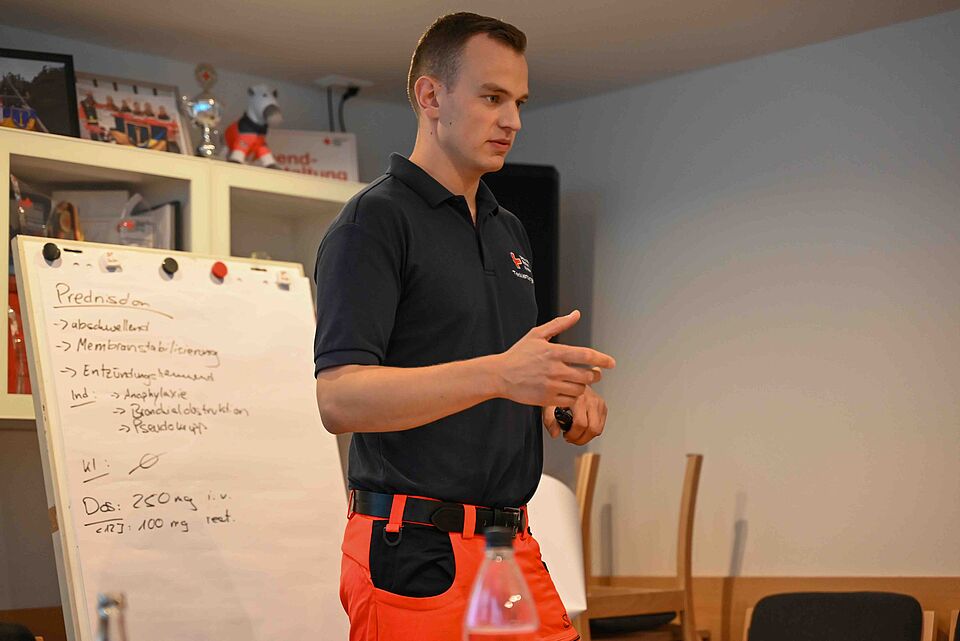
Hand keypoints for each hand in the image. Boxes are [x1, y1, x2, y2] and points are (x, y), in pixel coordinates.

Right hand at [495, 310, 614, 406]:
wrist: (500, 375)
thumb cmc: (518, 354)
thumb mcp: (536, 334)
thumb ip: (559, 324)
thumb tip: (576, 314)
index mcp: (554, 351)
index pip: (586, 355)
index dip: (602, 359)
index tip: (611, 363)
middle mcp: (555, 369)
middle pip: (587, 375)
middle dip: (595, 375)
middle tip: (595, 374)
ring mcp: (551, 385)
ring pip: (580, 389)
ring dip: (583, 386)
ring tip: (579, 382)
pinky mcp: (546, 399)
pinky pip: (569, 401)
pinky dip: (573, 397)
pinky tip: (569, 391)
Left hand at [542, 385, 607, 445]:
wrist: (571, 381)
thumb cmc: (561, 392)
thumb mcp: (550, 404)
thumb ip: (549, 420)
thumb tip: (555, 434)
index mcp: (578, 399)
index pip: (581, 424)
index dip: (573, 435)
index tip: (566, 435)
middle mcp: (591, 400)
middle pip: (592, 429)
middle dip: (581, 439)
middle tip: (572, 438)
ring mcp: (599, 403)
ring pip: (598, 429)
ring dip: (587, 437)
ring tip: (577, 434)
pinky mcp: (603, 406)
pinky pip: (601, 425)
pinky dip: (592, 431)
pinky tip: (583, 428)